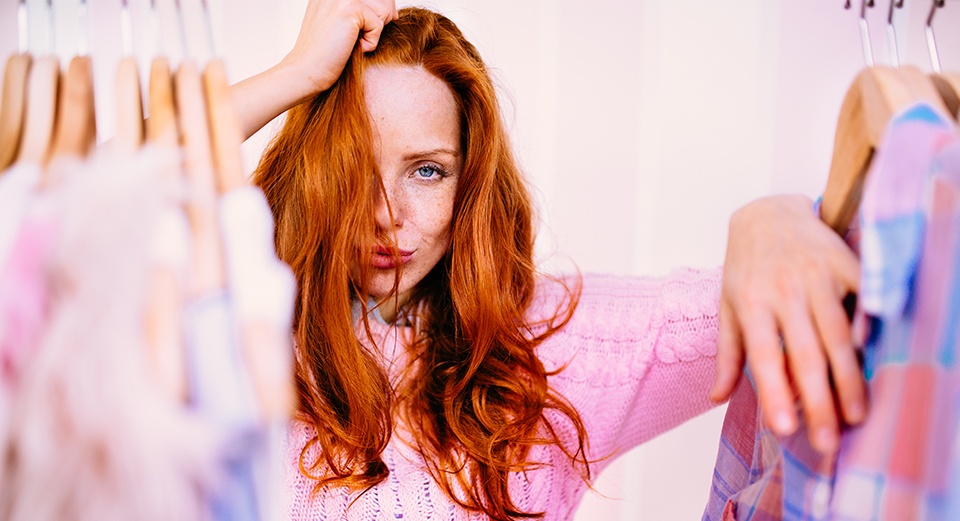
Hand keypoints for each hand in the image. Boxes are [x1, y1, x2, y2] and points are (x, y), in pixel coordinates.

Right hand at [282, 0, 398, 93]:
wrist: (306, 71)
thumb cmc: (325, 54)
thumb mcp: (343, 24)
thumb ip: (363, 10)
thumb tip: (392, 8)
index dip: (378, 12)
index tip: (359, 30)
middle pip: (383, 0)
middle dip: (379, 21)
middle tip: (355, 38)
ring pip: (384, 9)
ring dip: (374, 32)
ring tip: (351, 41)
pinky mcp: (350, 8)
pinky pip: (379, 24)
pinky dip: (370, 42)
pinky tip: (350, 47)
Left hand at [709, 194, 865, 453]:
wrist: (769, 213)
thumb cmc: (746, 268)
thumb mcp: (727, 306)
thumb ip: (727, 353)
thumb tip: (715, 398)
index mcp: (750, 303)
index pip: (763, 357)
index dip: (775, 393)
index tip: (785, 429)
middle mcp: (783, 291)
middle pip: (805, 354)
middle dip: (818, 401)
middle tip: (828, 440)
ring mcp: (817, 276)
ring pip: (837, 335)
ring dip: (849, 379)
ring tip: (856, 415)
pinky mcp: (845, 264)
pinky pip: (861, 304)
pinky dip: (868, 333)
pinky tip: (874, 364)